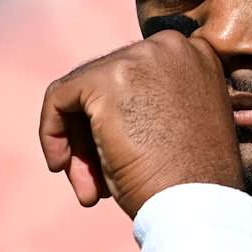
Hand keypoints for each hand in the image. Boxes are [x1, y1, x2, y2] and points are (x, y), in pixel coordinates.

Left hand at [38, 30, 243, 217]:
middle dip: (93, 135)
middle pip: (107, 82)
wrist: (199, 205)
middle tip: (98, 183)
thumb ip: (151, 100)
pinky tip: (62, 166)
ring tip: (89, 190)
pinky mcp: (108, 79)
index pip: (137, 75)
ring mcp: (140, 59)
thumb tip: (99, 102)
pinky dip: (52, 132)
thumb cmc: (195, 181)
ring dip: (78, 143)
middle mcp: (171, 47)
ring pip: (82, 92)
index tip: (115, 156)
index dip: (119, 118)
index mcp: (196, 56)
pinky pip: (59, 97)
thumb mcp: (180, 124)